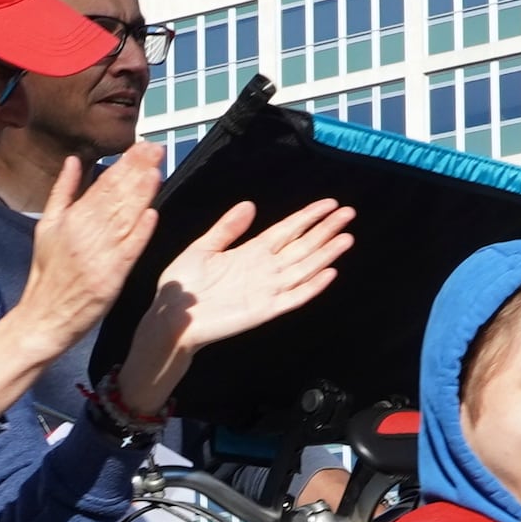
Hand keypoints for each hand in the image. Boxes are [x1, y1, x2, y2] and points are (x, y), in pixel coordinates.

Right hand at [11, 145, 165, 354]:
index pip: (102, 184)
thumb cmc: (48, 274)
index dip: (124, 164)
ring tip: (157, 171)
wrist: (44, 316)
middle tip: (155, 149)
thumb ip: (63, 191)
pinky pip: (128, 250)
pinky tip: (151, 214)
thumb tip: (73, 161)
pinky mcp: (111, 276)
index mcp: (71, 218)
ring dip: (142, 194)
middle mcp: (85, 232)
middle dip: (137, 170)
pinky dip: (139, 232)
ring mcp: (99, 254)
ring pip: (124, 218)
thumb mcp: (47, 226)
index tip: (141, 147)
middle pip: (115, 196)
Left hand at [111, 196, 353, 410]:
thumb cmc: (183, 285)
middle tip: (349, 213)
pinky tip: (329, 273)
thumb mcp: (202, 248)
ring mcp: (267, 290)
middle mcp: (264, 269)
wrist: (172, 317)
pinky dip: (312, 286)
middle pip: (302, 246)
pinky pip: (293, 297)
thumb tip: (250, 205)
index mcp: (251, 252)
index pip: (287, 230)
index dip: (308, 217)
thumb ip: (227, 228)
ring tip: (346, 238)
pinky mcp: (264, 310)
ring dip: (326, 254)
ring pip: (304, 268)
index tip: (330, 204)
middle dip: (325, 230)